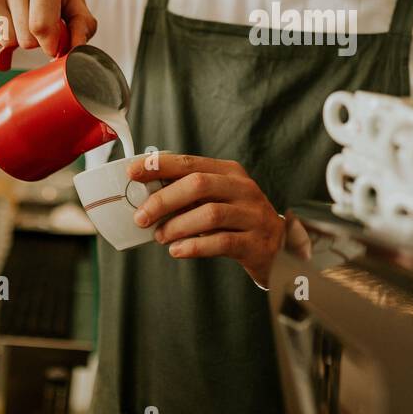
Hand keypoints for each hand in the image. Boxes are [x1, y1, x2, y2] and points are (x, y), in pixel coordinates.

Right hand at [0, 0, 96, 57]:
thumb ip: (82, 24)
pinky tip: (4, 16)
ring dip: (17, 39)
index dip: (50, 45)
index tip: (53, 46)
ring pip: (7, 40)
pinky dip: (0, 35)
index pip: (42, 27)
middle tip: (35, 24)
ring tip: (19, 18)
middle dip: (35, 41)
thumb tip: (78, 50)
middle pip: (25, 39)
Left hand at [128, 153, 284, 287]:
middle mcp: (243, 189)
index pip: (190, 162)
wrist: (279, 248)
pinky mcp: (256, 242)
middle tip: (141, 217)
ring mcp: (252, 215)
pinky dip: (194, 246)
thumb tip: (146, 197)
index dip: (159, 166)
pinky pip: (222, 241)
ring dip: (177, 226)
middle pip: (198, 184)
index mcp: (229, 173)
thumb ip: (189, 195)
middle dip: (164, 199)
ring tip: (160, 237)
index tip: (132, 173)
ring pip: (210, 213)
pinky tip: (177, 251)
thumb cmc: (238, 221)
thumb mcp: (218, 199)